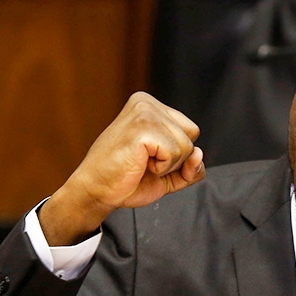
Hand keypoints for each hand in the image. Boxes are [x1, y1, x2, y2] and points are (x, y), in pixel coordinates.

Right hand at [39, 92, 205, 245]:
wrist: (96, 191)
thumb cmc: (125, 179)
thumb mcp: (168, 173)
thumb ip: (191, 165)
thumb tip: (199, 153)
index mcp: (150, 106)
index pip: (191, 131)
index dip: (178, 154)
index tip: (149, 158)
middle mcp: (146, 103)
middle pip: (192, 136)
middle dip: (175, 159)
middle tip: (144, 163)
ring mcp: (144, 113)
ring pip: (186, 146)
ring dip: (166, 165)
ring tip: (140, 163)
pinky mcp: (143, 128)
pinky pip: (175, 153)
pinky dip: (161, 168)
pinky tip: (139, 164)